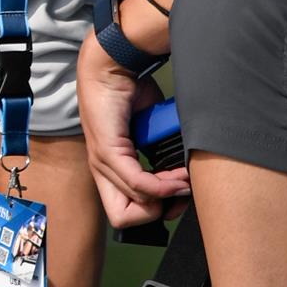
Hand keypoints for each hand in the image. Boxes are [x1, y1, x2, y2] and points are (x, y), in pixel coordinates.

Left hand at [76, 32, 188, 227]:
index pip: (125, 213)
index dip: (152, 211)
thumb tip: (185, 177)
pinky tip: (178, 176)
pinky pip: (137, 183)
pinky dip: (162, 186)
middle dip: (157, 213)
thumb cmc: (132, 97)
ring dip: (168, 195)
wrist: (112, 68)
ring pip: (135, 203)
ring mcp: (102, 163)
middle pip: (123, 219)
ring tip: (185, 178)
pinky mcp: (108, 151)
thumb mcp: (150, 133)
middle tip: (178, 193)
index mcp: (110, 170)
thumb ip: (161, 156)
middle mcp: (102, 171)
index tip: (174, 196)